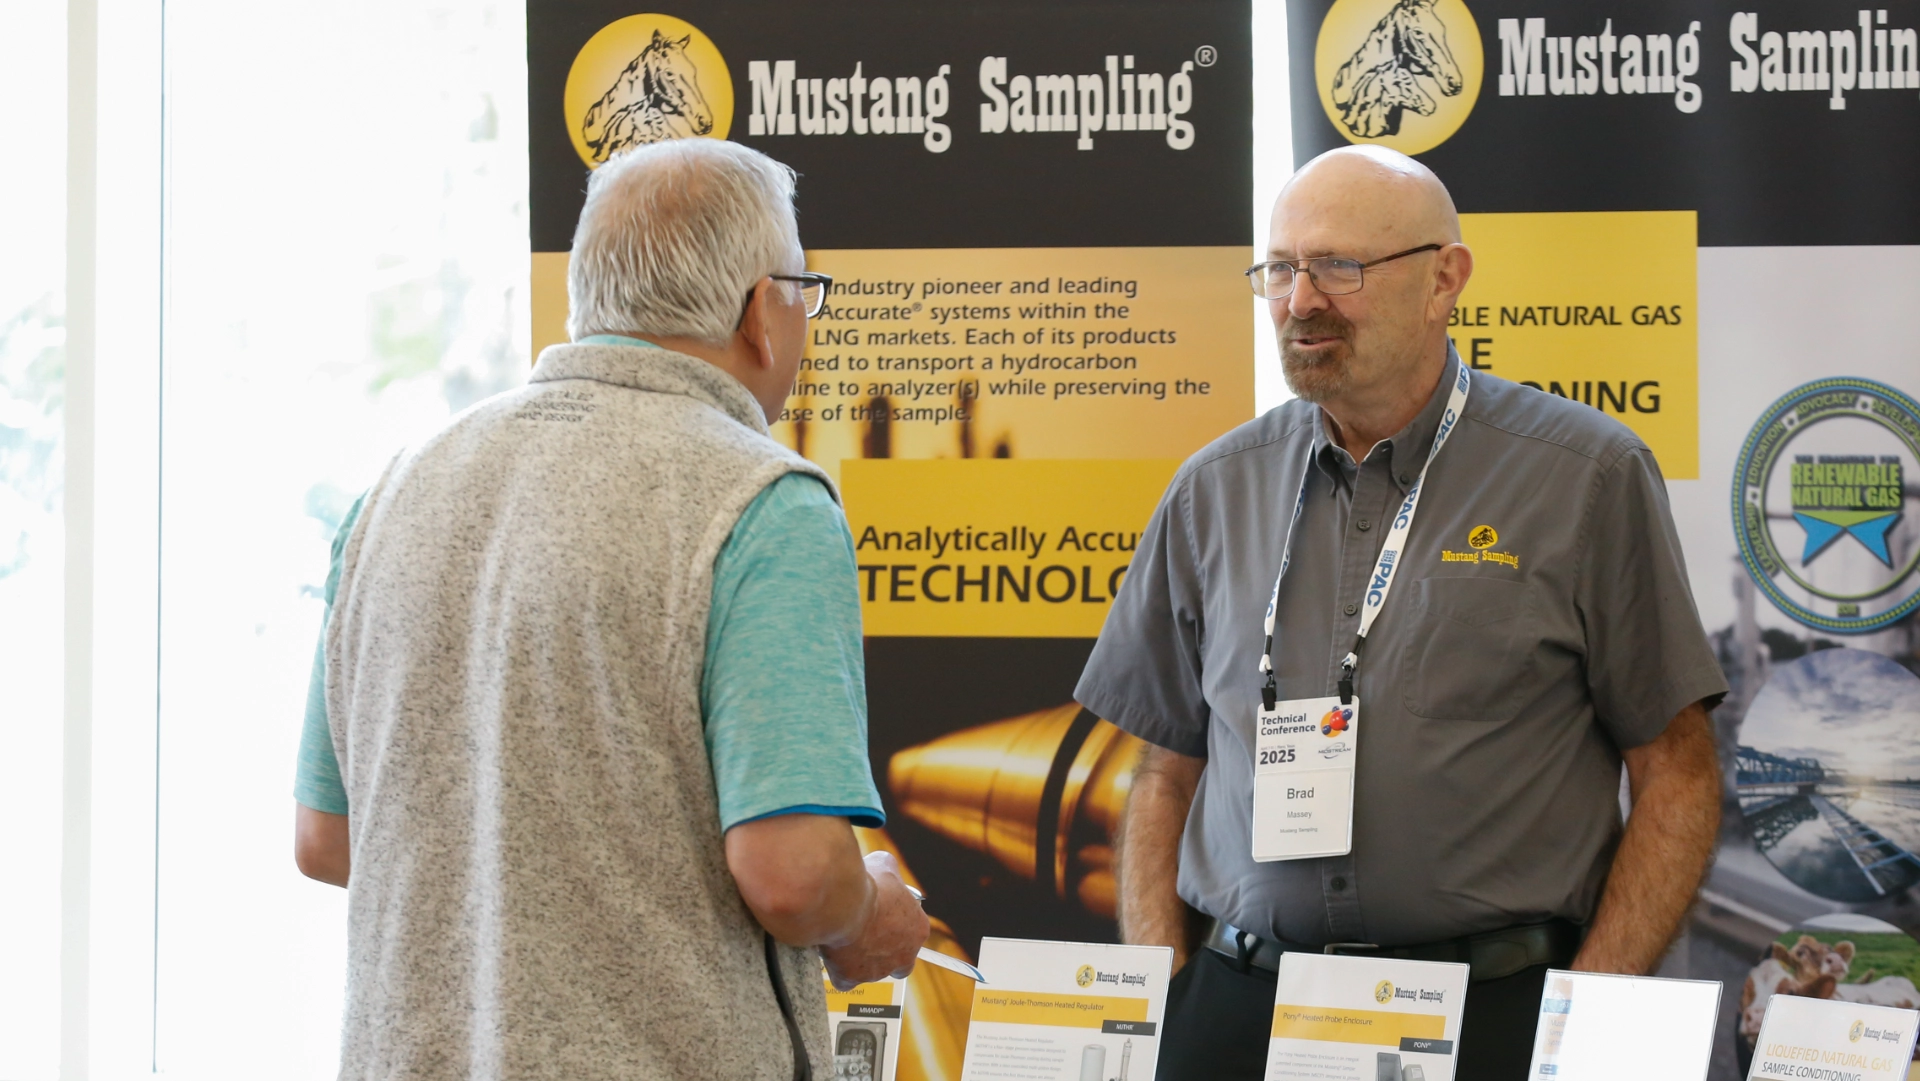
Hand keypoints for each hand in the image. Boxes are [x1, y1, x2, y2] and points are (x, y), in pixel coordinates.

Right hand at [821, 852, 928, 990]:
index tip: (881, 916)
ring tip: (843, 936)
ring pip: (870, 970)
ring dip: (859, 957)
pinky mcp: (853, 978)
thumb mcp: (884, 865)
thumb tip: (883, 866)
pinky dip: (837, 969)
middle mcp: (903, 955)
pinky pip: (845, 979)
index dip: (896, 925)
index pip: (913, 933)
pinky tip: (830, 952)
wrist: (844, 905)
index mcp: (918, 929)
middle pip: (898, 960)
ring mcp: (878, 970)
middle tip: (866, 933)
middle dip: (884, 950)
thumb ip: (889, 870)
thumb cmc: (868, 885)